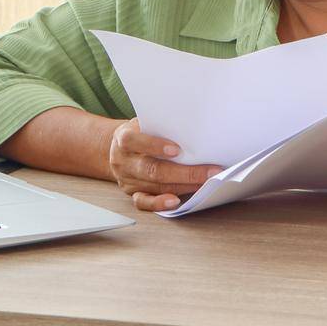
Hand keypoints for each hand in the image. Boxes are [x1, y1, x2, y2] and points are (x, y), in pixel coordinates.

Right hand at [108, 117, 222, 212]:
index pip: (135, 141)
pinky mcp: (132, 192)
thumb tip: (192, 129)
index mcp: (124, 139)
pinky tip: (175, 201)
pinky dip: (159, 203)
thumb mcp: (145, 122)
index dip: (156, 146)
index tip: (178, 150)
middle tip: (210, 172)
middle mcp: (124, 161)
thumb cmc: (140, 132)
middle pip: (152, 169)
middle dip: (184, 172)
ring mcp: (128, 179)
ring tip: (204, 183)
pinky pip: (144, 202)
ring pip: (155, 186)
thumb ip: (161, 126)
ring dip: (183, 186)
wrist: (117, 147)